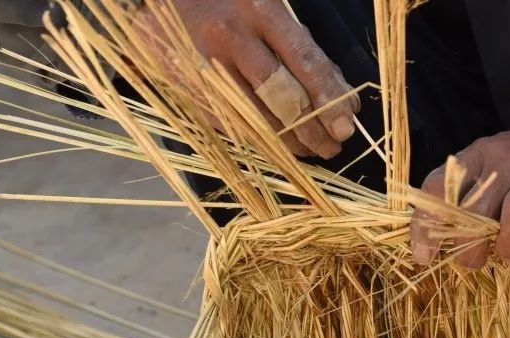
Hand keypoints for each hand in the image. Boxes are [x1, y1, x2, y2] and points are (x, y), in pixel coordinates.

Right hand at [136, 0, 357, 158]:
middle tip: (332, 148)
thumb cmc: (228, 5)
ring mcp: (208, 68)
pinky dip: (260, 140)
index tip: (346, 126)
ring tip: (311, 150)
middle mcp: (233, 38)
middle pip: (282, 97)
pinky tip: (278, 146)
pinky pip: (233, 125)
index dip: (328, 98)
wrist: (164, 4)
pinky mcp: (192, 91)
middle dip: (312, 130)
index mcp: (260, 12)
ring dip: (289, 143)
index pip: (304, 61)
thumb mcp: (267, 10)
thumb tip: (339, 94)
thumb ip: (302, 48)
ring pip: (257, 119)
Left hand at [411, 117, 509, 267]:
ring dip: (508, 243)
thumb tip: (429, 246)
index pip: (439, 184)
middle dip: (470, 245)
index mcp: (476, 154)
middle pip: (477, 206)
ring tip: (509, 257)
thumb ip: (463, 201)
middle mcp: (504, 157)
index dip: (426, 223)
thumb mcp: (487, 171)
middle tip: (474, 262)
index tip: (424, 256)